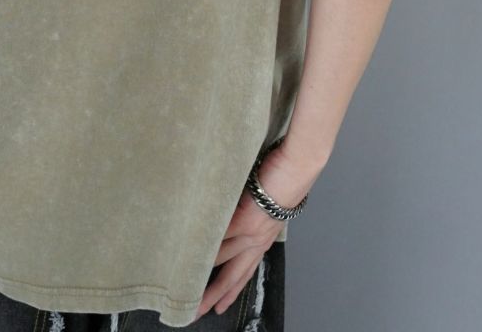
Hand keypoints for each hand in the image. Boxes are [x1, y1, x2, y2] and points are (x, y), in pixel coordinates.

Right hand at [193, 144, 323, 319]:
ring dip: (202, 269)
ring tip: (184, 280)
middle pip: (232, 275)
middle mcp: (257, 242)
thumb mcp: (269, 207)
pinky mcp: (244, 219)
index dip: (230, 290)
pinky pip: (218, 234)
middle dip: (214, 294)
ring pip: (221, 257)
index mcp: (263, 241)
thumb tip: (234, 215)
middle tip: (197, 310)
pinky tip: (189, 248)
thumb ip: (251, 216)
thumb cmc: (285, 180)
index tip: (217, 306)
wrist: (297, 170)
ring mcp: (250, 233)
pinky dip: (204, 242)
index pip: (243, 271)